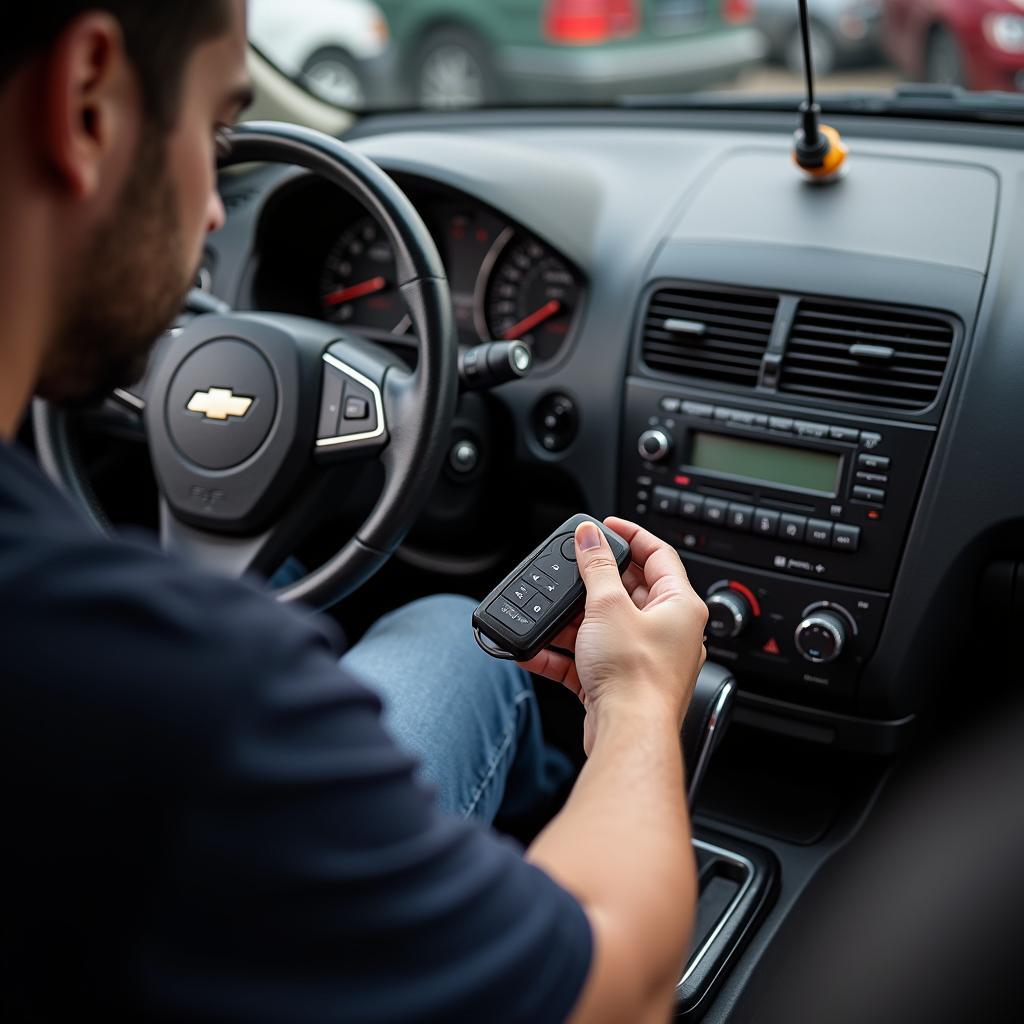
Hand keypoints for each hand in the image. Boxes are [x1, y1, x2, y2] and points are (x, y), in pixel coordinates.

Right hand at [520, 517, 707, 754]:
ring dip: (572, 620)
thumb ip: (596, 567)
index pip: (658, 555)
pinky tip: (535, 649)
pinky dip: (562, 652)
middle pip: (628, 591)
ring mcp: (643, 659)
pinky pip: (587, 658)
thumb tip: (589, 536)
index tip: (605, 526)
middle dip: (592, 582)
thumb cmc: (635, 678)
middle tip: (569, 570)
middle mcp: (668, 632)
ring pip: (603, 626)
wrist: (627, 735)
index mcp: (680, 606)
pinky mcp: (619, 683)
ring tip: (546, 613)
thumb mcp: (608, 606)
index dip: (631, 534)